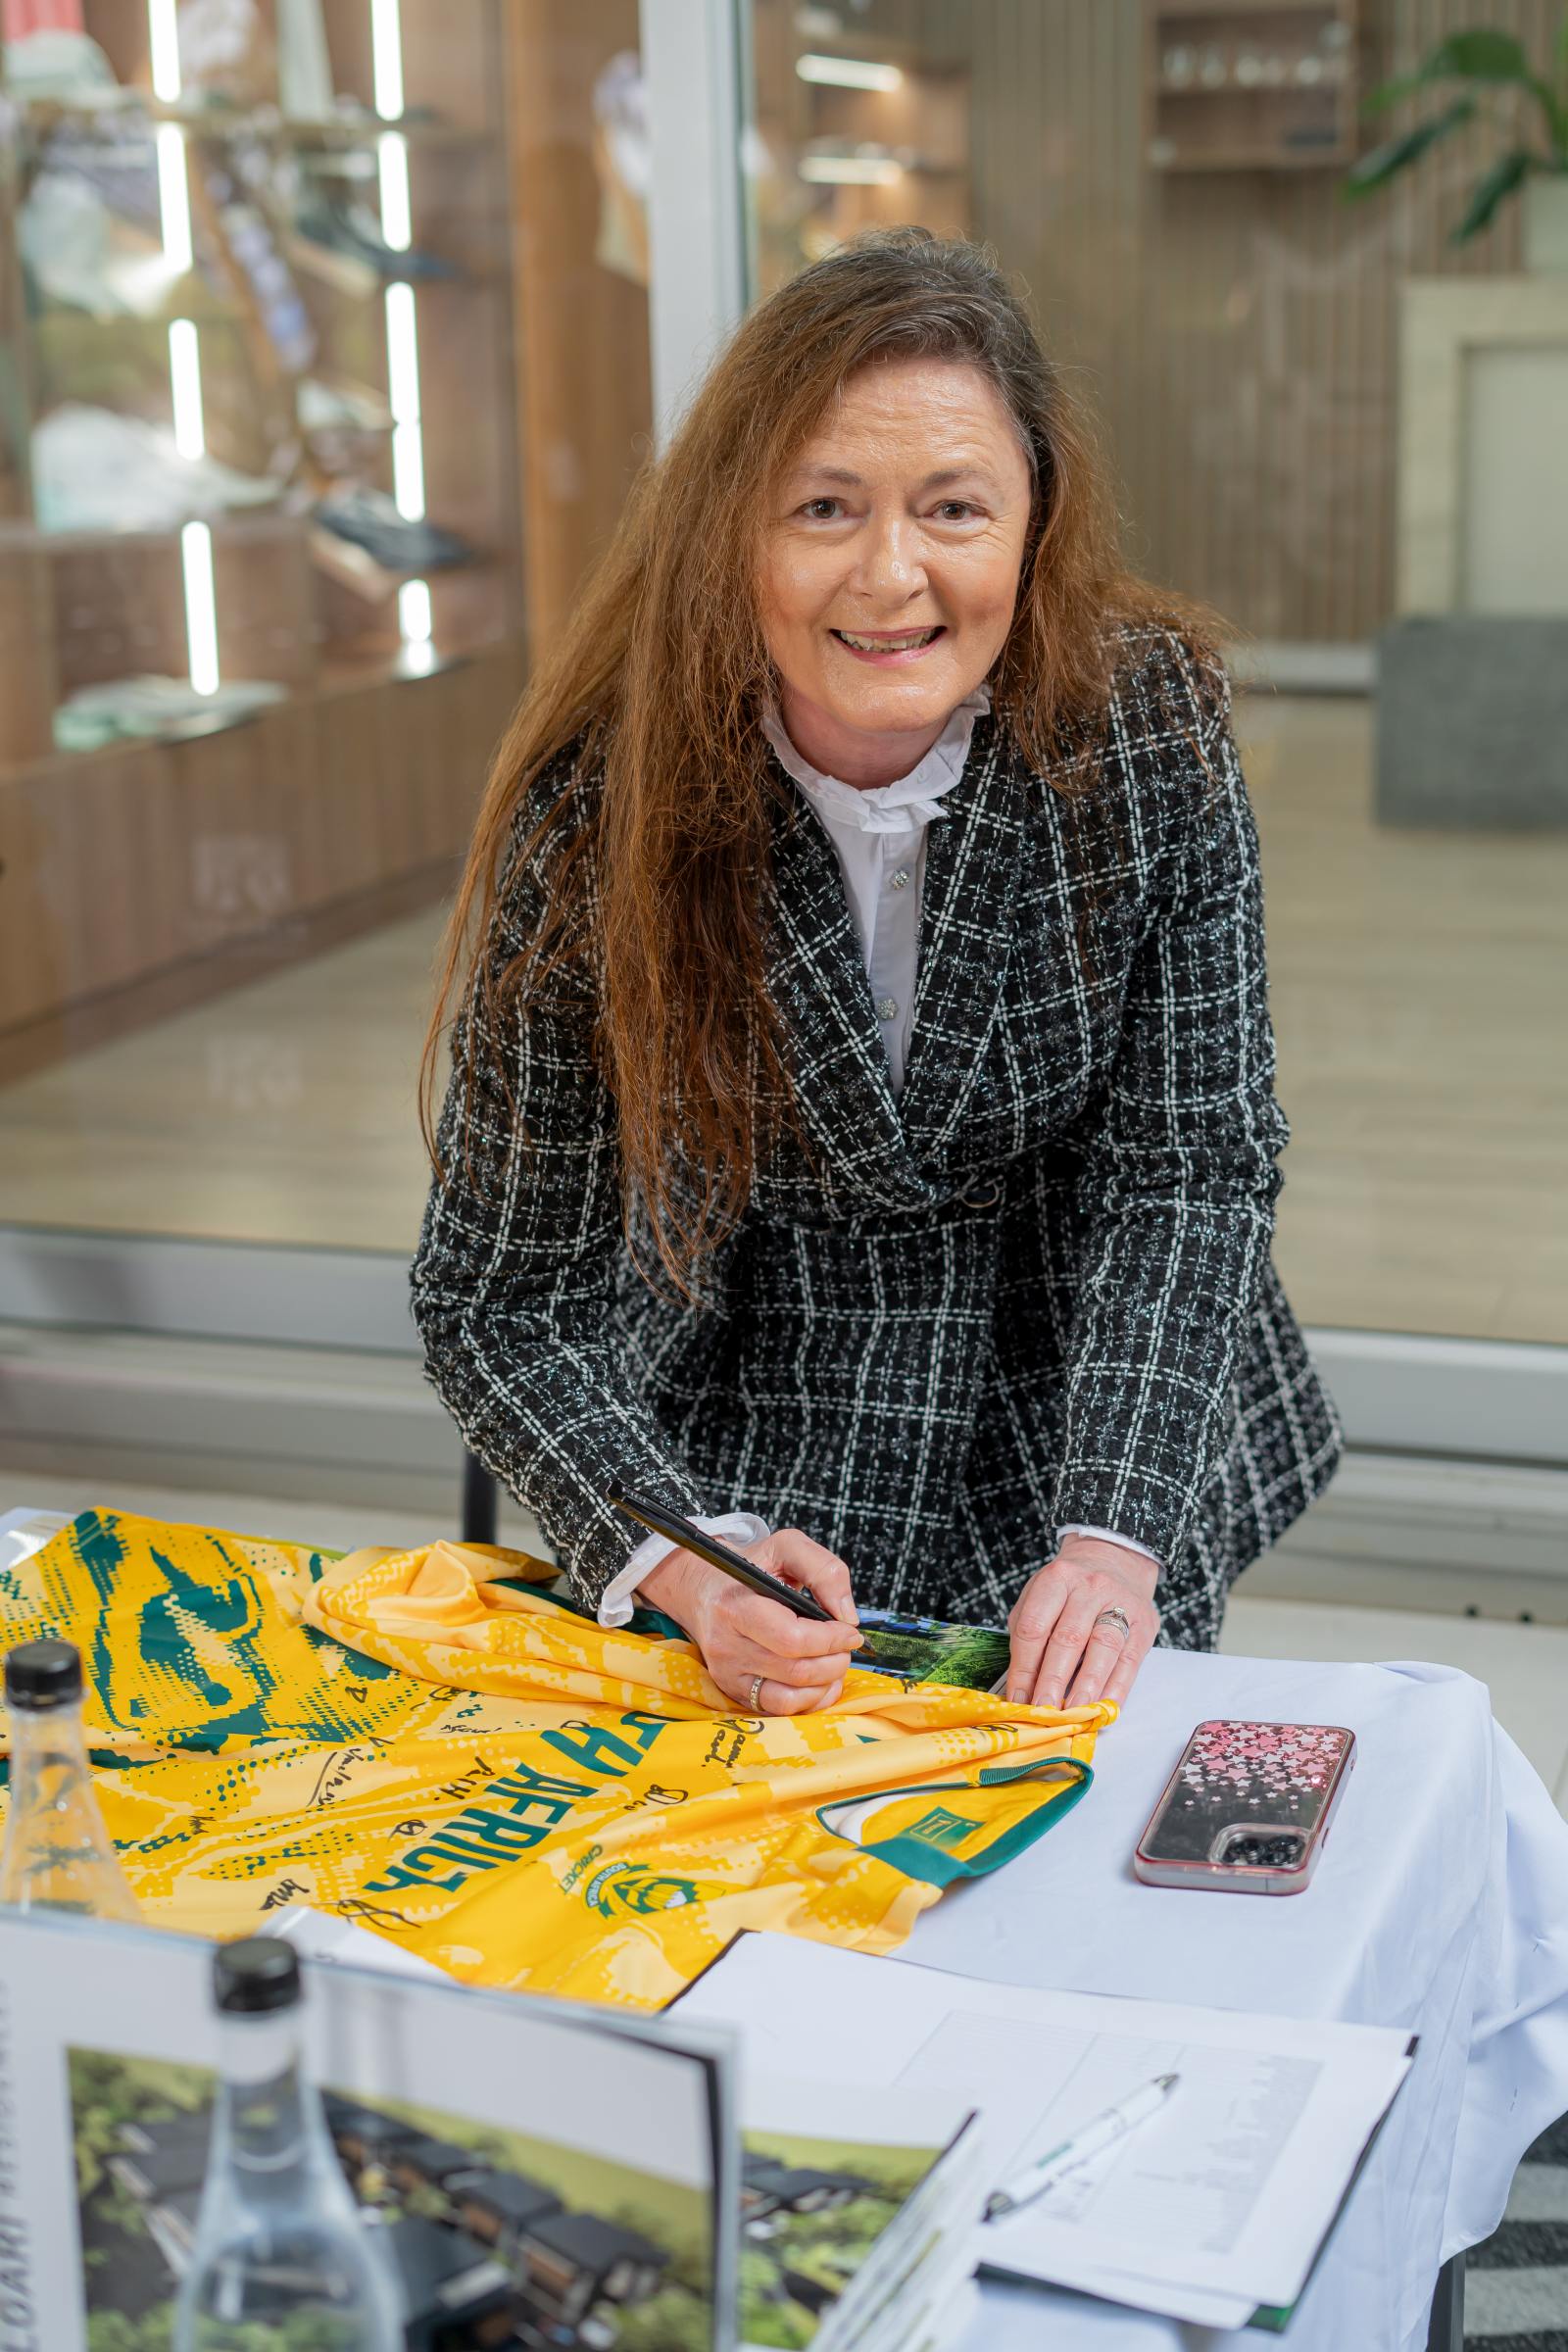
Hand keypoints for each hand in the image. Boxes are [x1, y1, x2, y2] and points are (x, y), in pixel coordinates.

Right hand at [638, 1530, 863, 1714]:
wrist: (701, 1589)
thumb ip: (823, 1570)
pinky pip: (779, 1709)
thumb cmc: (750, 1567)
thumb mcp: (786, 1547)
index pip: (792, 1639)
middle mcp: (727, 1645)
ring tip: (834, 1660)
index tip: (849, 1630)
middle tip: (845, 1645)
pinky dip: (810, 1700)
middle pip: (796, 1671)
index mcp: (736, 1606)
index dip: (831, 1639)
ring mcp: (728, 1673)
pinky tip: (820, 1680)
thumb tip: (846, 1615)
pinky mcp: (733, 1690)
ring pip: (790, 1697)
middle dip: (835, 1661)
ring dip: (826, 1682)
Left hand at [1005, 1535, 1160, 1710]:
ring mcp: (1120, 1604)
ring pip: (1102, 1649)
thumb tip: (1021, 1685)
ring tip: (1073, 1714)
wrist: (1116, 1559)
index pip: (1034, 1627)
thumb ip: (1028, 1633)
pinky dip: (1116, 1688)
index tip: (1018, 1698)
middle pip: (1068, 1639)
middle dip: (1053, 1681)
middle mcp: (1089, 1588)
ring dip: (1086, 1686)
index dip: (1024, 1667)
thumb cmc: (1070, 1586)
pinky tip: (1103, 1707)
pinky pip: (1130, 1661)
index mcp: (1056, 1579)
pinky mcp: (1144, 1625)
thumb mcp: (1040, 1594)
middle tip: (1043, 1712)